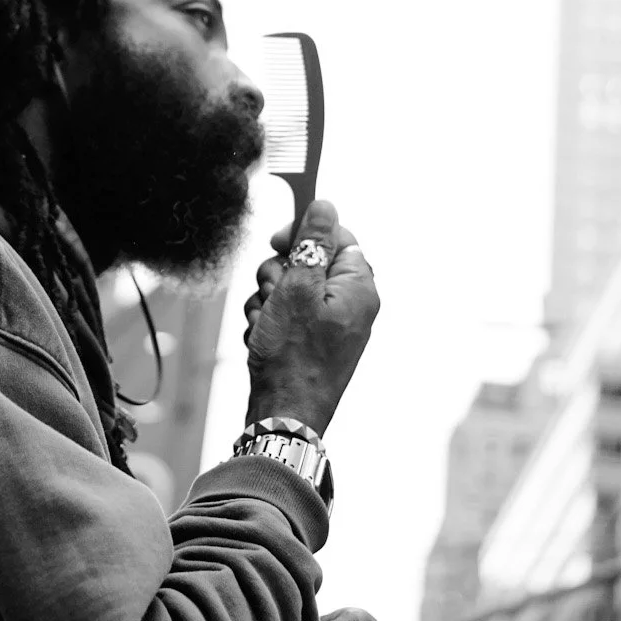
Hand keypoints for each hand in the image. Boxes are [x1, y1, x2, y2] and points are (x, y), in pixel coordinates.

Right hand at [243, 200, 378, 433]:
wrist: (283, 414)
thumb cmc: (293, 356)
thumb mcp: (299, 288)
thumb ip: (312, 244)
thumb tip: (325, 206)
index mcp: (358, 287)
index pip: (336, 237)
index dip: (304, 233)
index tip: (278, 241)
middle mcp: (348, 304)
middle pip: (307, 261)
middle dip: (278, 274)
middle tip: (272, 294)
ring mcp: (329, 324)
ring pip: (288, 288)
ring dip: (267, 300)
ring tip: (265, 323)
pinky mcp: (309, 340)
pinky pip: (283, 314)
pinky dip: (267, 321)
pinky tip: (262, 337)